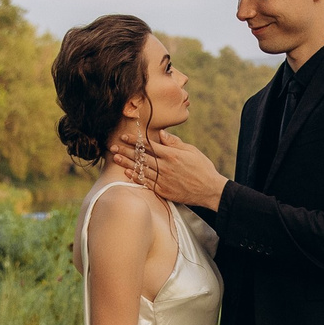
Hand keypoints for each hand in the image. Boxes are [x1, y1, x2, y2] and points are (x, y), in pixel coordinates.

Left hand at [110, 130, 226, 209]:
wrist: (210, 190)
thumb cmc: (202, 168)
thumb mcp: (191, 151)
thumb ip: (175, 143)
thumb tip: (162, 133)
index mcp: (172, 155)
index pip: (149, 145)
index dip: (135, 140)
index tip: (124, 136)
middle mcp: (166, 167)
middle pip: (141, 157)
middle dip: (126, 151)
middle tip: (113, 146)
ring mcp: (164, 180)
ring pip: (141, 170)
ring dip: (127, 164)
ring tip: (116, 158)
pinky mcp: (164, 190)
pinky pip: (147, 183)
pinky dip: (136, 178)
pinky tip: (127, 173)